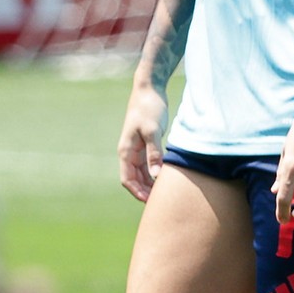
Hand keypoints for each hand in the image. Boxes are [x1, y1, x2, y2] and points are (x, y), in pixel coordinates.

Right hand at [117, 82, 168, 202]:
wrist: (149, 90)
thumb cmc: (150, 108)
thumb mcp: (153, 131)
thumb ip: (154, 153)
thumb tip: (155, 175)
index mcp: (126, 151)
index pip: (127, 179)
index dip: (137, 192)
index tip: (150, 202)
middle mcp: (129, 152)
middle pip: (135, 179)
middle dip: (146, 191)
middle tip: (162, 202)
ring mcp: (137, 148)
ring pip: (142, 173)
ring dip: (151, 184)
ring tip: (165, 194)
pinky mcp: (146, 143)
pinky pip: (149, 164)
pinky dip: (156, 173)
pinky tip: (167, 178)